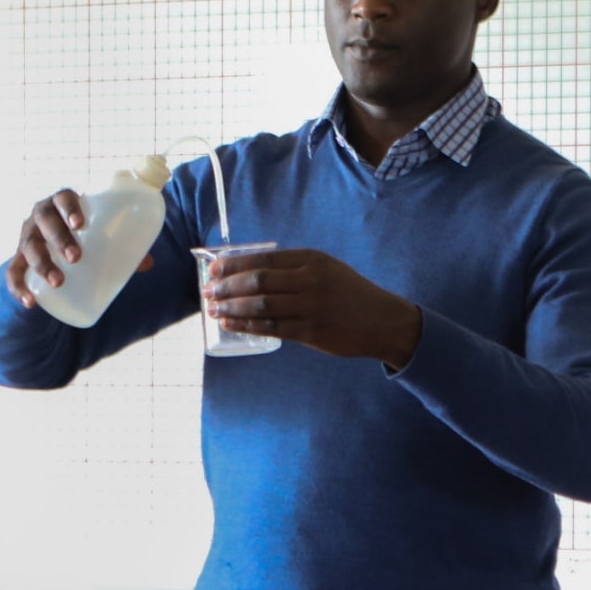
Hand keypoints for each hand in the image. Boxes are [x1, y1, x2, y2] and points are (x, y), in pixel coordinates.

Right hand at [3, 190, 153, 310]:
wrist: (58, 250)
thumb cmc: (86, 237)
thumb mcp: (103, 238)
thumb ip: (124, 248)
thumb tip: (148, 264)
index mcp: (62, 204)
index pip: (63, 198)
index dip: (69, 208)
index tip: (81, 224)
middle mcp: (41, 217)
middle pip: (44, 220)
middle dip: (58, 238)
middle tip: (76, 257)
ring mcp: (27, 238)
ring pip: (28, 246)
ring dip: (41, 263)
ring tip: (58, 281)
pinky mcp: (18, 261)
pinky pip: (12, 274)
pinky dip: (18, 288)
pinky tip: (30, 302)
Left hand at [205, 247, 423, 366]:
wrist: (383, 321)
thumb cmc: (350, 294)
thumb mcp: (327, 269)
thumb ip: (295, 269)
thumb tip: (254, 274)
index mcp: (311, 259)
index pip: (263, 258)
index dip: (234, 264)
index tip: (214, 269)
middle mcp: (309, 280)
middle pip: (257, 281)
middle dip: (227, 286)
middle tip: (208, 291)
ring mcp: (310, 307)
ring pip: (260, 305)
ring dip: (232, 307)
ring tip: (214, 310)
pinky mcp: (311, 331)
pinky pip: (271, 328)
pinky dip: (247, 325)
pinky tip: (232, 325)